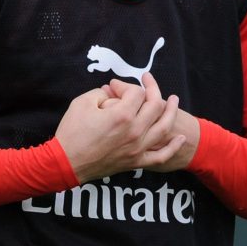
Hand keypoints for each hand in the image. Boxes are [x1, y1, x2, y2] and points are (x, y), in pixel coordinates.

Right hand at [54, 72, 185, 182]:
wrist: (66, 162)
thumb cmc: (72, 132)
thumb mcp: (82, 103)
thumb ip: (101, 93)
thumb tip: (113, 93)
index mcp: (122, 115)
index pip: (136, 92)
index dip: (125, 85)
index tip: (113, 86)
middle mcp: (135, 131)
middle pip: (155, 105)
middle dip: (151, 90)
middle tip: (146, 83)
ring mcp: (137, 148)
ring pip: (164, 127)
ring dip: (171, 111)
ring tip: (174, 100)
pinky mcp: (136, 161)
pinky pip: (161, 156)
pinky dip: (173, 147)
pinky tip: (180, 137)